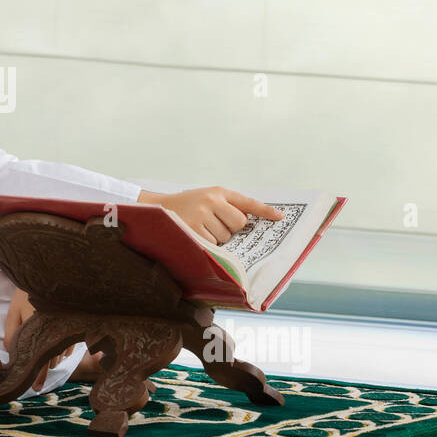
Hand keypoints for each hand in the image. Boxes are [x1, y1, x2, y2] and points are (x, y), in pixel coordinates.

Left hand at [3, 287, 74, 390]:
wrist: (43, 280)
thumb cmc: (24, 297)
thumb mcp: (13, 314)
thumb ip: (10, 336)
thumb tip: (12, 357)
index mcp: (38, 328)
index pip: (41, 359)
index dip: (39, 375)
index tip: (36, 388)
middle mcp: (55, 330)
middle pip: (52, 360)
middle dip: (44, 370)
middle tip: (37, 382)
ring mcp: (66, 330)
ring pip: (59, 356)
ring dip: (51, 360)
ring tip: (43, 357)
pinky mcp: (72, 328)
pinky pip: (68, 349)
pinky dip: (60, 352)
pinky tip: (54, 348)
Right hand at [137, 185, 283, 244]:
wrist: (157, 209)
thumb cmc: (187, 206)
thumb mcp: (207, 199)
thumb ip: (227, 206)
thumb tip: (249, 221)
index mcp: (217, 192)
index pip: (246, 202)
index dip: (264, 211)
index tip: (280, 217)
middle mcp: (211, 201)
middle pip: (239, 223)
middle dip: (231, 228)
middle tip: (214, 223)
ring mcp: (201, 215)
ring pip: (226, 236)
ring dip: (217, 237)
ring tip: (200, 228)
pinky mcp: (193, 230)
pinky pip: (213, 244)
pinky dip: (207, 244)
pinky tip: (195, 234)